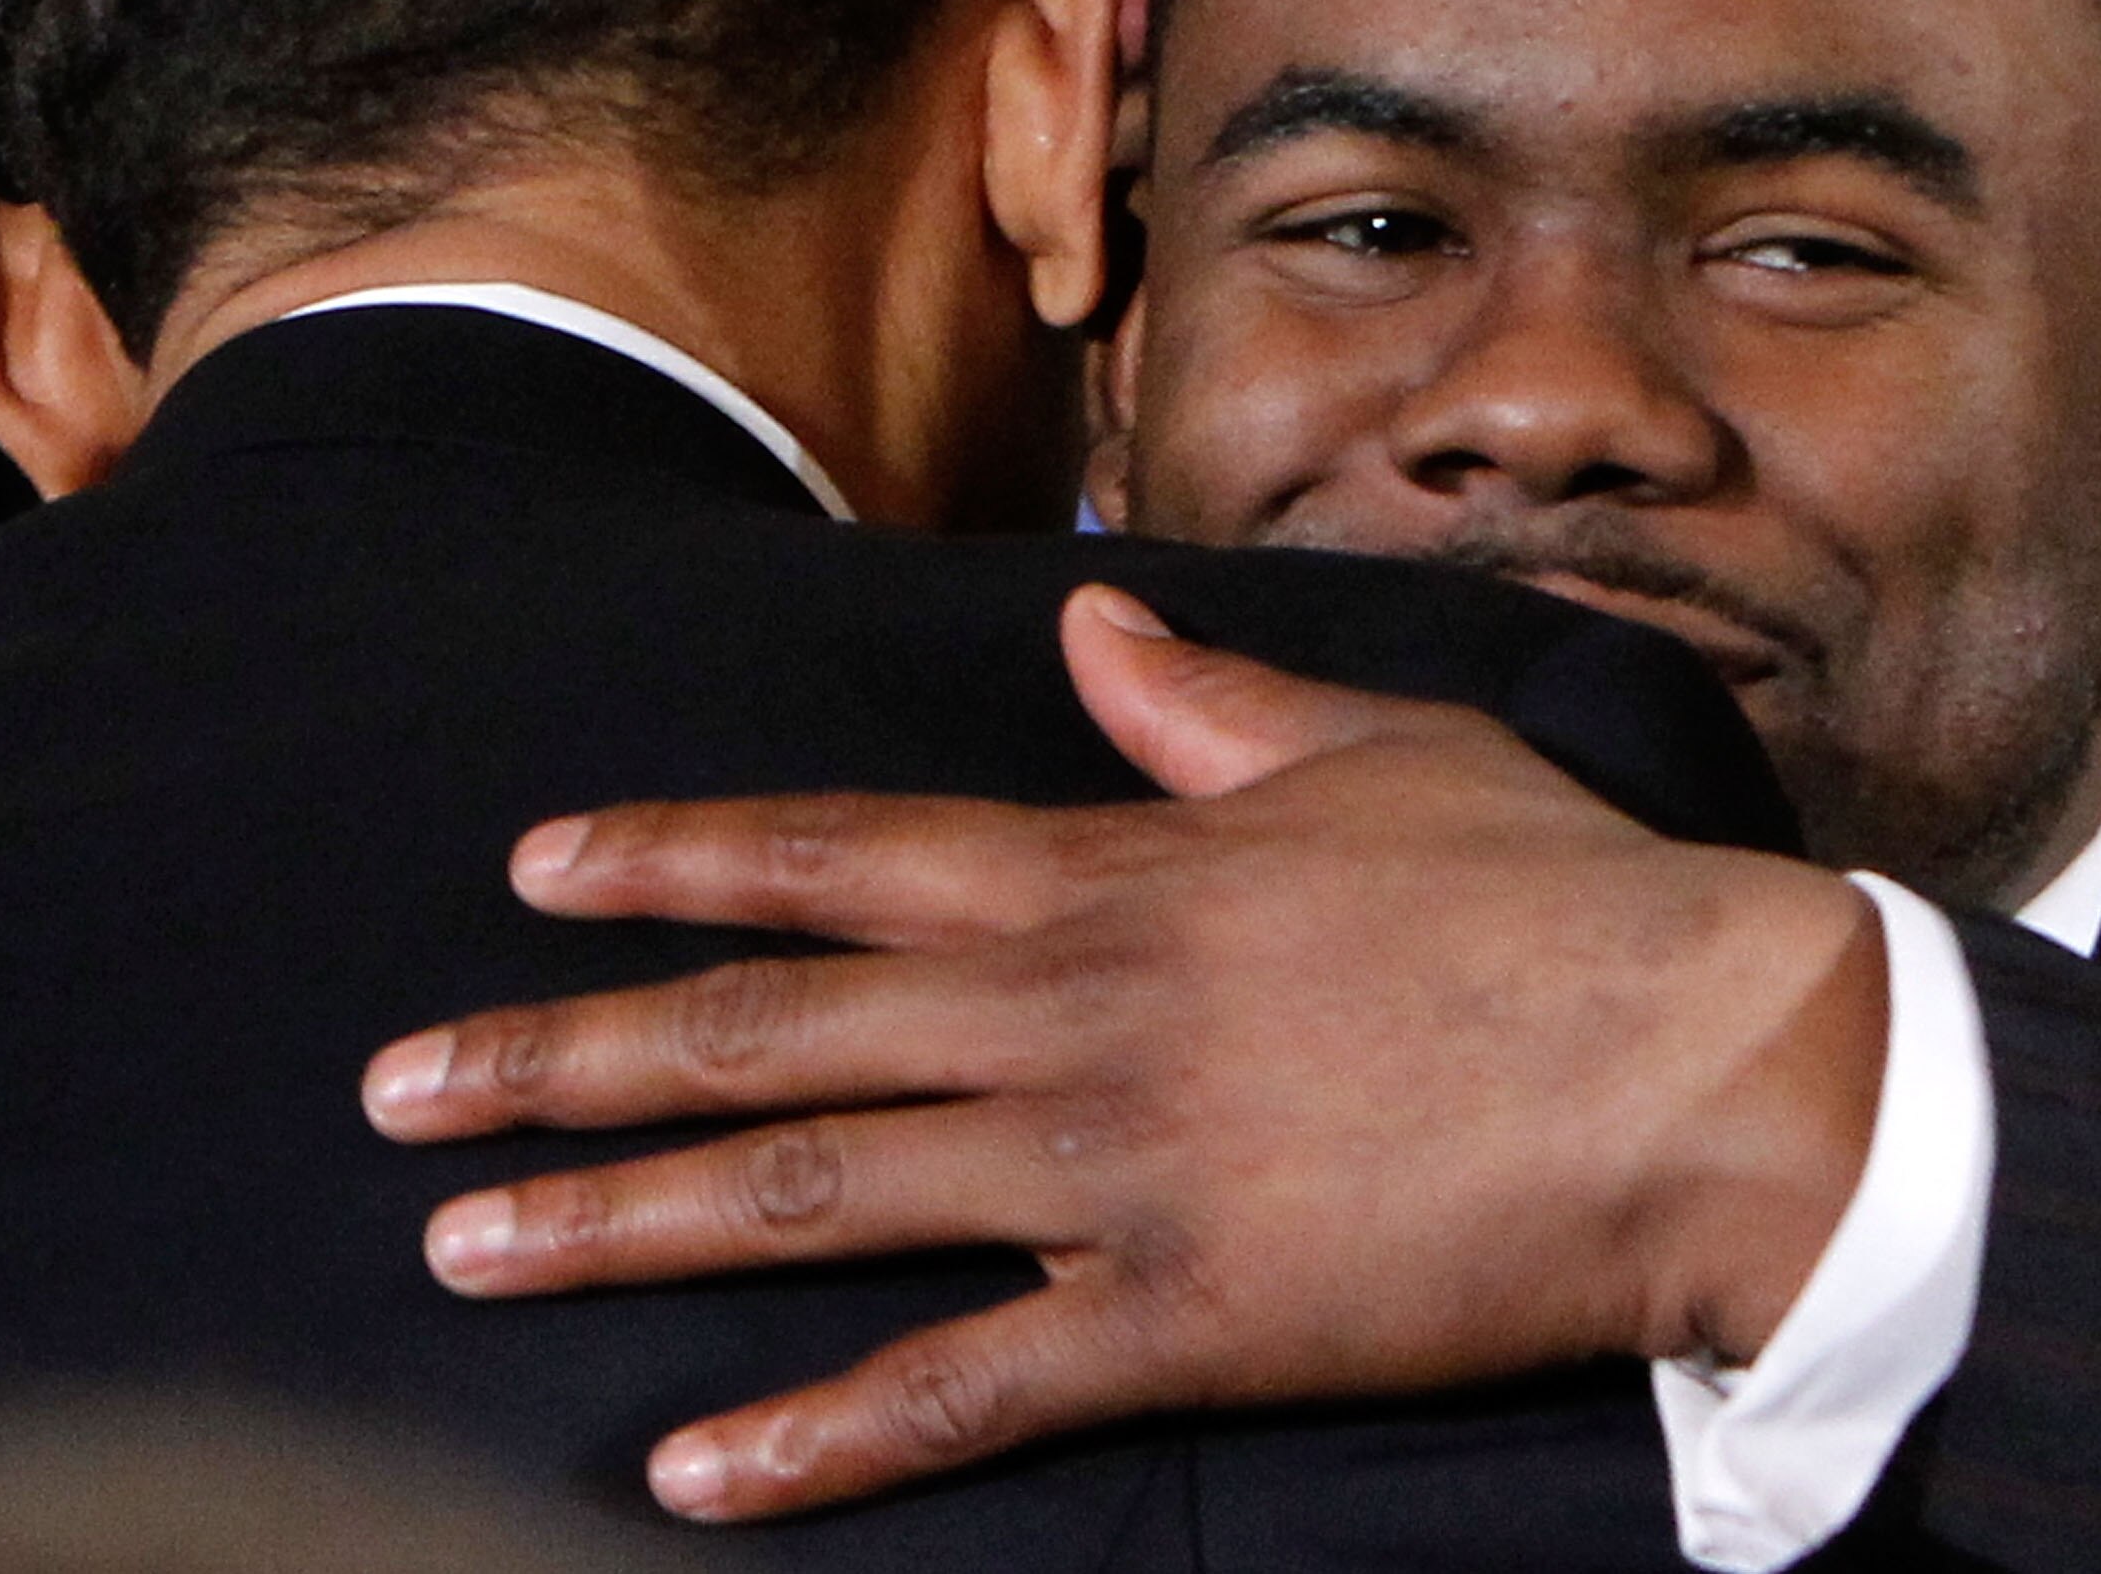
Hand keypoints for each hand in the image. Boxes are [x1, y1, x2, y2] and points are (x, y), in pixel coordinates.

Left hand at [363, 585, 1885, 1521]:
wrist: (1702, 1070)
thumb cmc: (1544, 897)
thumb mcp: (1369, 753)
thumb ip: (1204, 702)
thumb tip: (1090, 626)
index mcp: (1107, 868)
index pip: (832, 850)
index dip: (669, 858)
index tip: (533, 870)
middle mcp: (1066, 1011)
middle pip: (766, 1028)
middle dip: (564, 1052)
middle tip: (398, 1091)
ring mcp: (1109, 1171)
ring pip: (811, 1192)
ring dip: (620, 1221)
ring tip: (462, 1243)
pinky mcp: (1179, 1319)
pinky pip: (960, 1387)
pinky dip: (816, 1436)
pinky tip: (686, 1473)